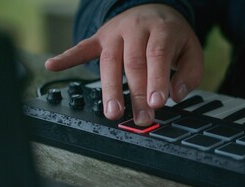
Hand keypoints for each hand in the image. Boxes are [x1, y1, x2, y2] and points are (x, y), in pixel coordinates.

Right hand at [45, 4, 203, 125]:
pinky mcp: (99, 38)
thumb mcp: (191, 49)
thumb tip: (176, 95)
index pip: (157, 55)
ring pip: (109, 61)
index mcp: (161, 30)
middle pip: (133, 62)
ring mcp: (114, 33)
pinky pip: (82, 47)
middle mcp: (135, 29)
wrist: (152, 10)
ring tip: (112, 112)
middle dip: (137, 93)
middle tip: (142, 118)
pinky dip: (67, 57)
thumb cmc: (171, 36)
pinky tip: (53, 66)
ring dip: (110, 89)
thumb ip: (189, 73)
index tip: (158, 103)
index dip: (156, 79)